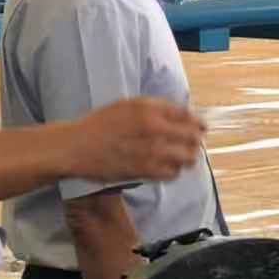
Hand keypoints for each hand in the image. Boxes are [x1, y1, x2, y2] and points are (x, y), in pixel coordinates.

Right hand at [72, 97, 204, 181]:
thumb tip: (182, 115)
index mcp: (150, 108)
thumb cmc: (100, 123)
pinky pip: (172, 173)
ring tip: (183, 158)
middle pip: (193, 137)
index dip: (198, 123)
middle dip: (196, 141)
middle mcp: (154, 128)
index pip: (188, 116)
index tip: (201, 128)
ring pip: (187, 158)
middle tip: (193, 144)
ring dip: (188, 157)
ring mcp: (151, 151)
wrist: (77, 146)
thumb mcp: (128, 104)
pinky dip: (174, 171)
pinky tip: (168, 167)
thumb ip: (156, 108)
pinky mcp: (145, 170)